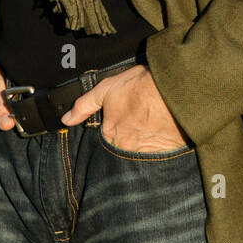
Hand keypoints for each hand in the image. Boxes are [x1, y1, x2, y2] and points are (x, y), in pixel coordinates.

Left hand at [60, 65, 187, 151]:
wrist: (175, 90)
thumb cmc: (142, 87)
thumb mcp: (107, 88)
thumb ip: (84, 105)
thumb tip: (67, 119)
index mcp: (110, 135)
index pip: (106, 139)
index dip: (115, 128)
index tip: (124, 120)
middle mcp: (126, 149)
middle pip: (123, 149)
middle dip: (129, 140)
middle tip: (139, 124)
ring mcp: (147, 153)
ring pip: (140, 153)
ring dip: (144, 144)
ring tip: (151, 128)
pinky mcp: (165, 154)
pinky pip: (159, 155)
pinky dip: (159, 147)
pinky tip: (164, 134)